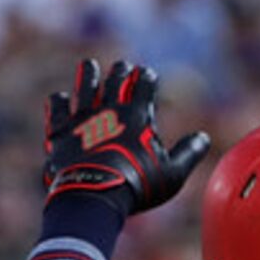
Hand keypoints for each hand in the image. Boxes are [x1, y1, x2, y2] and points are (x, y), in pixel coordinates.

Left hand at [43, 58, 210, 213]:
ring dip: (89, 74)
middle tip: (123, 66)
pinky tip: (61, 98)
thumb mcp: (172, 174)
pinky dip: (59, 101)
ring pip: (85, 86)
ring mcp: (82, 117)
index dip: (147, 76)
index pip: (144, 84)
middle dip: (121, 70)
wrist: (95, 194)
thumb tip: (203, 138)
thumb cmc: (138, 187)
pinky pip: (57, 107)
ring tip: (90, 66)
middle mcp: (109, 109)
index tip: (148, 74)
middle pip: (115, 79)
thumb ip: (188, 153)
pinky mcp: (61, 129)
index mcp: (137, 116)